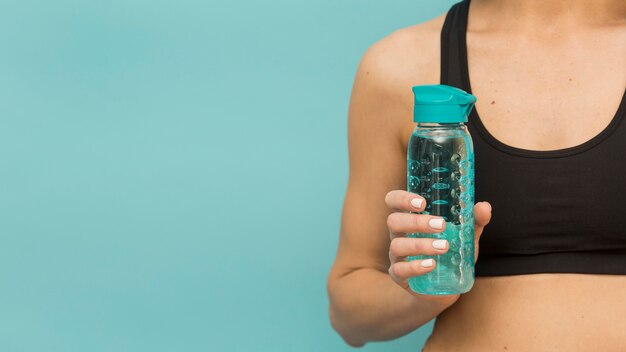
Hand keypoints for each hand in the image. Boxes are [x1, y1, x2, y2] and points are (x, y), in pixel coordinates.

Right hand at [384, 190, 491, 305]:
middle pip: (394, 221)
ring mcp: (397, 256)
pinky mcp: (399, 276)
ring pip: (397, 246)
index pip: (394, 201)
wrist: (445, 287)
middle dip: (416, 222)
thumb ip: (474, 221)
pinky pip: (400, 270)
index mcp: (409, 218)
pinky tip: (432, 265)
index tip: (423, 203)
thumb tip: (484, 206)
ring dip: (420, 245)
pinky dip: (415, 266)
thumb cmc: (451, 254)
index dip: (402, 198)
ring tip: (444, 247)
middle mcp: (399, 234)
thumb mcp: (464, 236)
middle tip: (441, 225)